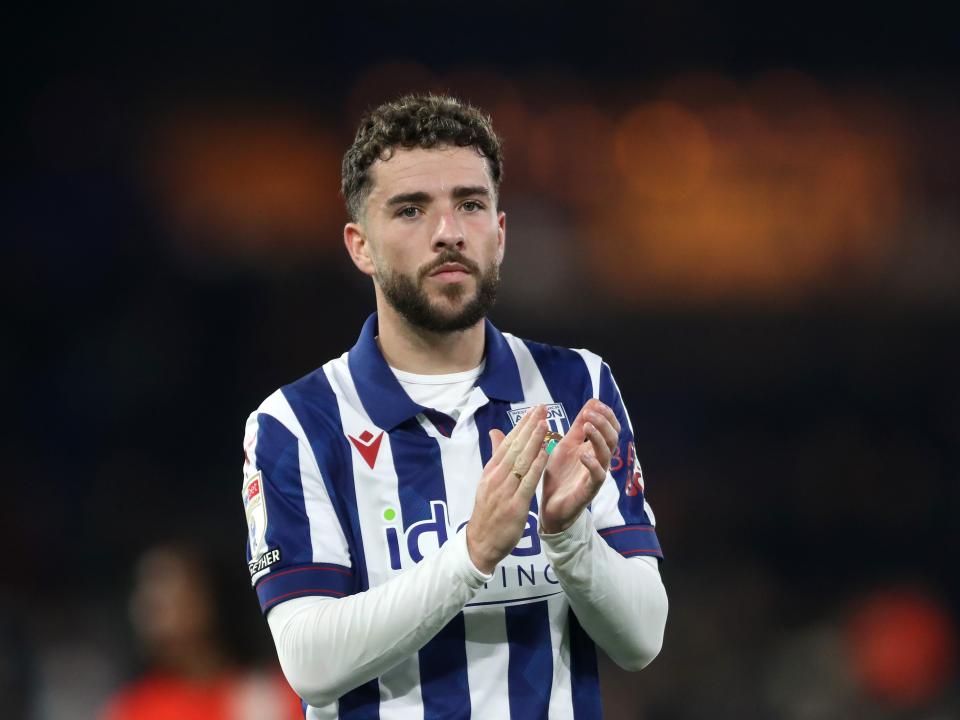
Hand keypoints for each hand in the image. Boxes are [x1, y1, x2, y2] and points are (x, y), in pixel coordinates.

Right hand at [467, 405, 548, 573]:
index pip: (507, 442)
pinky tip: (545, 455)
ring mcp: (505, 491)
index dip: (521, 425)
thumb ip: (495, 457)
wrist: (480, 542)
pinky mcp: (515, 505)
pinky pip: (527, 483)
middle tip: (542, 408)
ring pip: (521, 461)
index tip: (533, 410)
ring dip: (534, 442)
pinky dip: (536, 467)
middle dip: (529, 427)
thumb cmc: (488, 512)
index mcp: (491, 471)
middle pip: (515, 447)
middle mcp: (496, 477)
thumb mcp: (488, 481)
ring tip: (545, 424)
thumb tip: (496, 432)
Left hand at [539, 399, 620, 533]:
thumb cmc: (559, 476)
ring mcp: (595, 475)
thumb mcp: (566, 446)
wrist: (550, 506)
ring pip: (607, 454)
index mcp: (593, 449)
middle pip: (612, 438)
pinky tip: (583, 455)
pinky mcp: (589, 490)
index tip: (594, 403)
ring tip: (588, 426)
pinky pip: (597, 476)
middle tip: (590, 412)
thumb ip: (577, 428)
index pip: (609, 428)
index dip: (605, 414)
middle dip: (603, 422)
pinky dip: (592, 464)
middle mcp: (598, 460)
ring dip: (599, 437)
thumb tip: (590, 404)